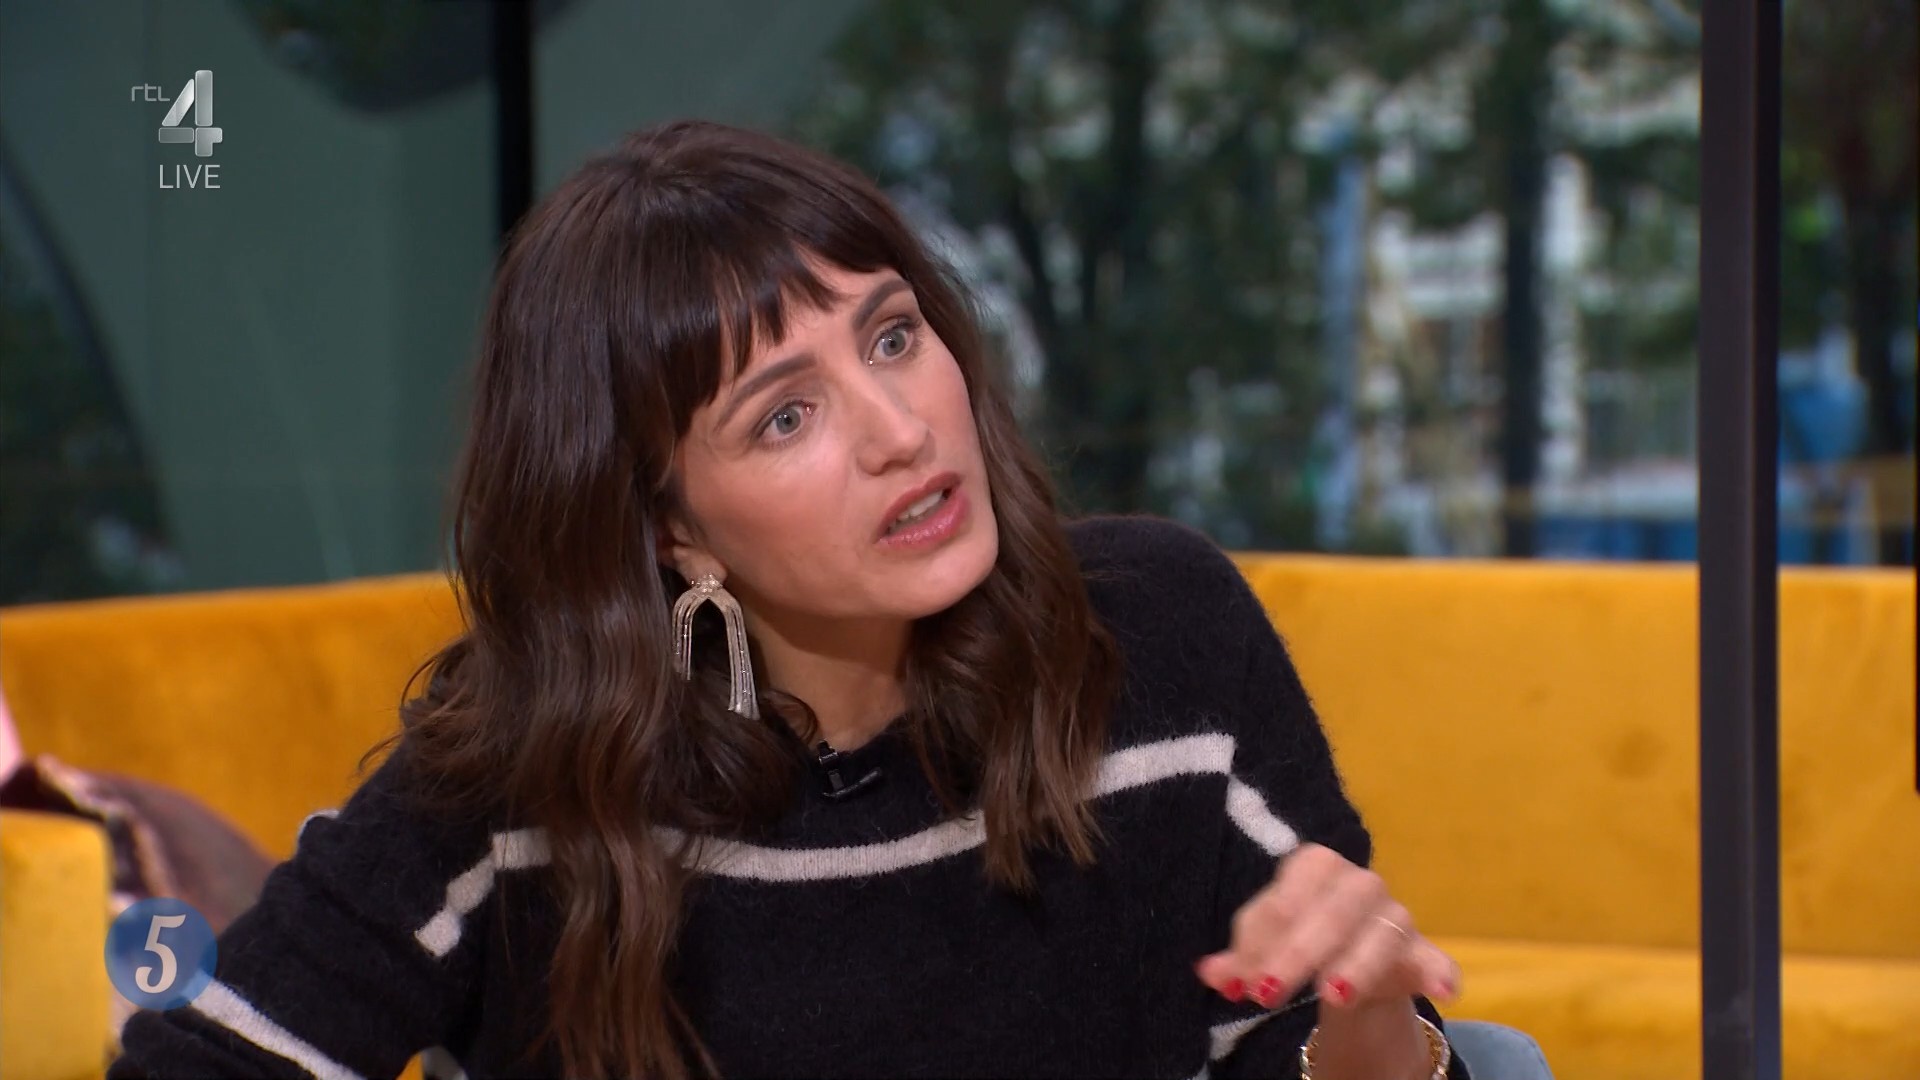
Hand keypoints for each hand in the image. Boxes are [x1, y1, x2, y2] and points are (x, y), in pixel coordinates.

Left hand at [1193, 844, 1458, 1012]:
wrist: (1354, 958)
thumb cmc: (1303, 936)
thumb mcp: (1267, 947)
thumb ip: (1241, 960)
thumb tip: (1207, 972)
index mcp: (1314, 866)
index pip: (1282, 900)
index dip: (1258, 943)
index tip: (1242, 985)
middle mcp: (1358, 883)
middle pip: (1328, 914)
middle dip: (1296, 954)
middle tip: (1267, 993)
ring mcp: (1395, 916)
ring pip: (1379, 934)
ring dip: (1356, 965)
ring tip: (1333, 997)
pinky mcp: (1423, 952)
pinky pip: (1436, 959)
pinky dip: (1441, 972)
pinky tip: (1443, 990)